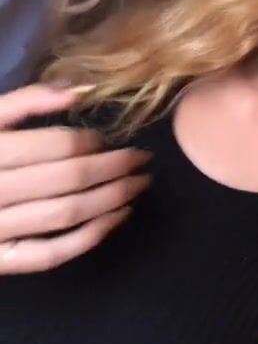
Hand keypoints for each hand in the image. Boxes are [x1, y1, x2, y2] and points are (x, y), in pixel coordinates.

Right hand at [0, 84, 150, 273]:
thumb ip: (27, 100)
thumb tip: (84, 89)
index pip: (56, 147)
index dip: (93, 142)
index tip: (113, 138)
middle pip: (69, 180)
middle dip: (114, 169)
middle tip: (143, 161)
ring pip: (65, 216)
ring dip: (111, 201)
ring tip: (138, 186)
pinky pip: (49, 255)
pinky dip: (88, 238)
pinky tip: (114, 220)